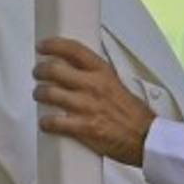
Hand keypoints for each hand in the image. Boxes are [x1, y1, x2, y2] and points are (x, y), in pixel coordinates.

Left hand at [33, 38, 155, 166]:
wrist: (145, 138)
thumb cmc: (132, 114)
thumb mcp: (116, 83)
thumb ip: (95, 76)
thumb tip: (74, 70)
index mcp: (102, 72)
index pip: (73, 49)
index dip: (53, 45)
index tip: (42, 46)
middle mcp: (93, 86)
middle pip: (54, 69)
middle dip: (40, 70)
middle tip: (38, 73)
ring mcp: (86, 106)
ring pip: (49, 93)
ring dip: (39, 94)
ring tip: (40, 95)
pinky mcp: (83, 128)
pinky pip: (53, 122)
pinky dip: (45, 122)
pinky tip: (46, 122)